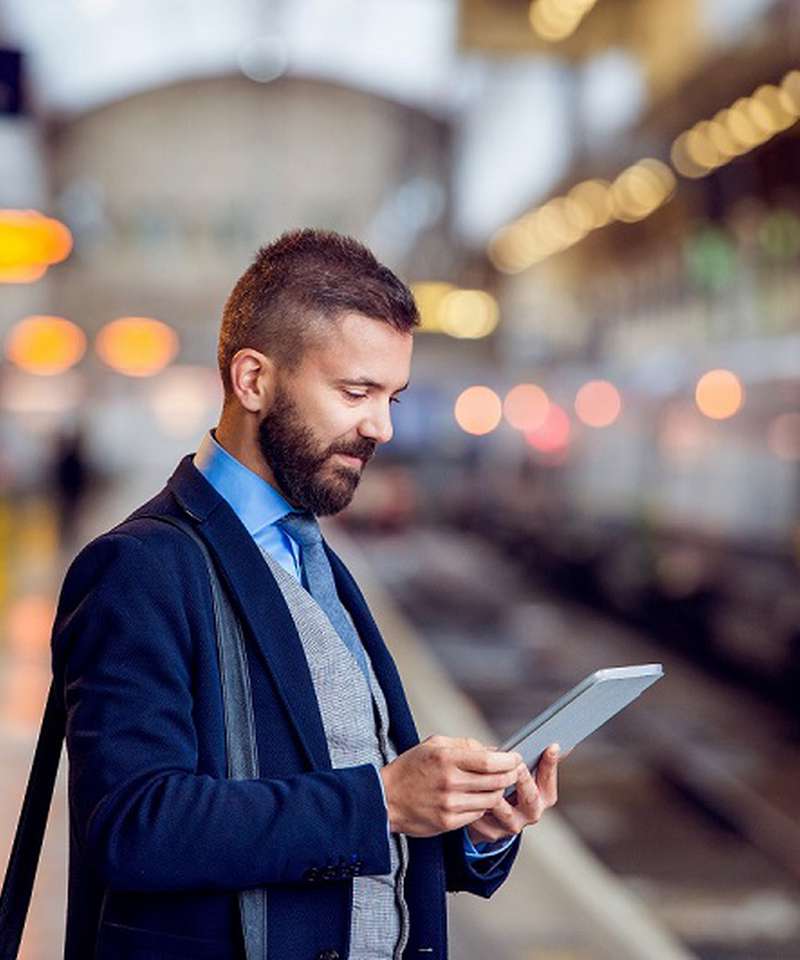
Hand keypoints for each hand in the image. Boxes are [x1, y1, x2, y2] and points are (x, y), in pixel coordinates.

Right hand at [379, 735, 522, 836]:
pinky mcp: (448, 823)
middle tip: (512, 771)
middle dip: (509, 776)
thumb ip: (464, 745)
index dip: (508, 760)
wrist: (385, 799)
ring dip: (498, 792)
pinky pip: (478, 815)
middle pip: (495, 782)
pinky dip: (483, 806)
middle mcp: (449, 782)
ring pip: (490, 800)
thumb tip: (494, 751)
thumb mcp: (433, 745)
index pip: (488, 762)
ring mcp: (449, 805)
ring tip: (496, 784)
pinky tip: (478, 798)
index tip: (515, 758)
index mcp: (446, 759)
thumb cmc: (410, 768)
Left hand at [466, 743, 559, 844]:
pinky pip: (483, 817)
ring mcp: (511, 825)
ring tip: (486, 778)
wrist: (487, 818)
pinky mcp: (492, 832)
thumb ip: (525, 759)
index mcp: (542, 797)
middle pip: (531, 798)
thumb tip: (542, 739)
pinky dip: (475, 803)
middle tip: (519, 765)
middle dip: (524, 780)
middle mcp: (531, 813)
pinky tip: (467, 792)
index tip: (551, 746)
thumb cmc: (506, 785)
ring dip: (495, 793)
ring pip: (504, 810)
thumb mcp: (519, 771)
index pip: (548, 780)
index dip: (551, 764)